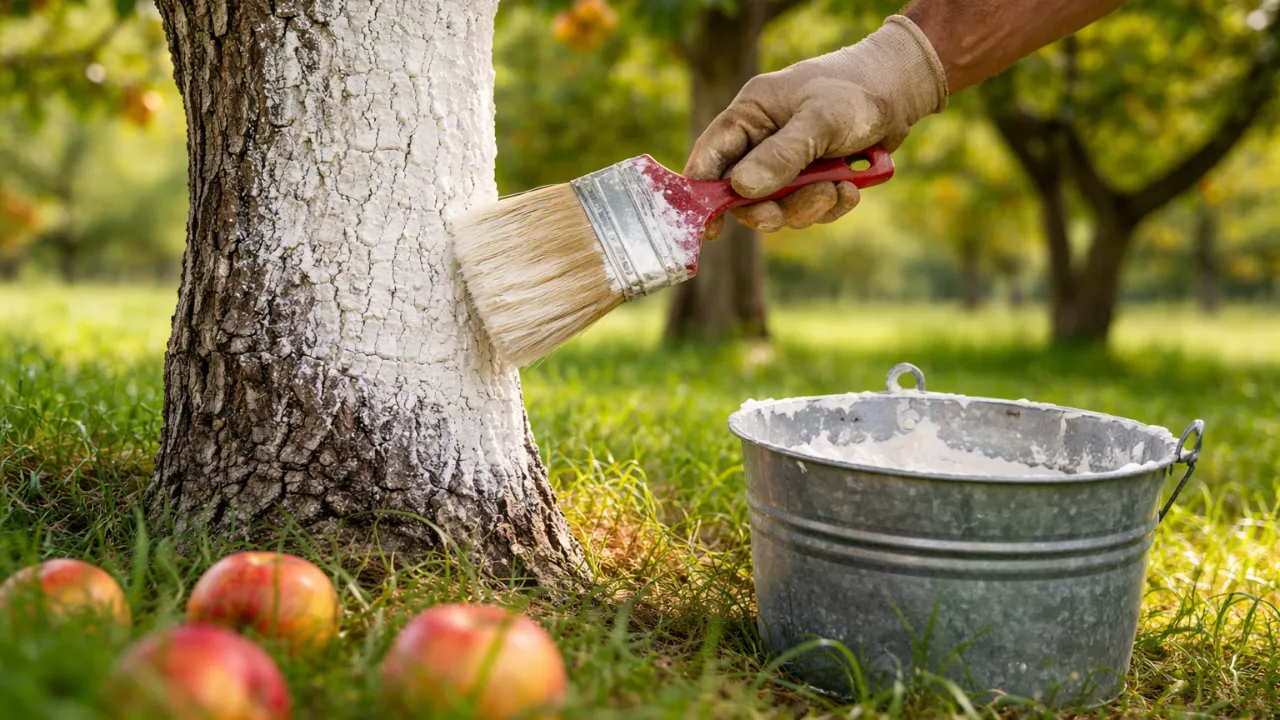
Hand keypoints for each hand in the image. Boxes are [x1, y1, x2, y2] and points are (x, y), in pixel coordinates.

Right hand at [686, 15, 948, 239]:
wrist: (902, 93)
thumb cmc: (855, 92)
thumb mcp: (819, 121)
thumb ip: (781, 155)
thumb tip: (741, 189)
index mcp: (750, 115)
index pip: (711, 157)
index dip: (703, 193)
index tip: (712, 227)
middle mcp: (762, 141)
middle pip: (743, 193)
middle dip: (767, 208)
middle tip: (780, 215)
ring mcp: (787, 162)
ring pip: (778, 206)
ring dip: (807, 207)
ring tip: (838, 190)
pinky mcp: (812, 178)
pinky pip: (808, 208)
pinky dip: (830, 205)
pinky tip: (851, 189)